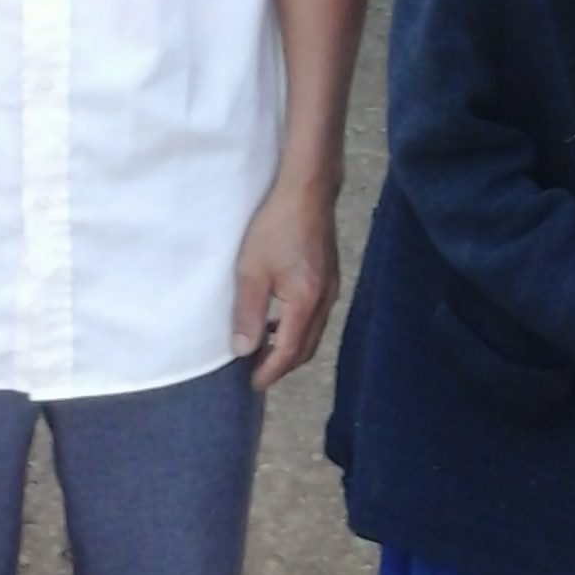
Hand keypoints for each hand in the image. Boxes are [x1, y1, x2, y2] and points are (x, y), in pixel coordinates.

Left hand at [232, 180, 339, 389]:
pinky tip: (280, 319)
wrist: (307, 190)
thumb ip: (249, 313)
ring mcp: (331, 287)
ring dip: (292, 347)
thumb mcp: (252, 270)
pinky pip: (317, 315)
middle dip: (283, 365)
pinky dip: (299, 327)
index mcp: (306, 301)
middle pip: (307, 347)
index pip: (290, 351)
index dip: (270, 371)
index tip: (252, 383)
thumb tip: (244, 349)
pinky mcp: (329, 275)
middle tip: (257, 372)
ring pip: (314, 332)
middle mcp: (325, 299)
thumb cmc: (277, 225)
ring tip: (265, 349)